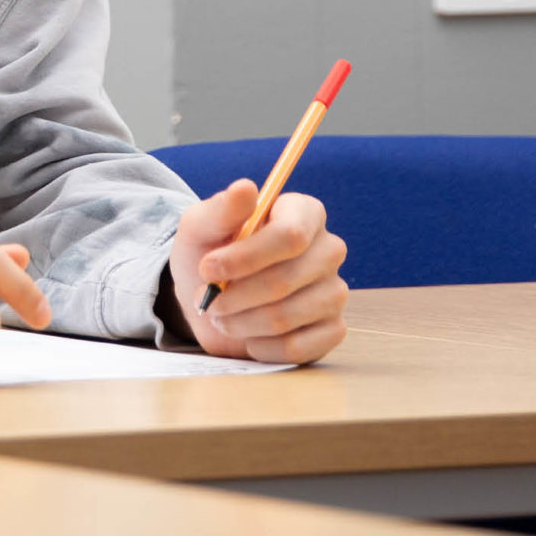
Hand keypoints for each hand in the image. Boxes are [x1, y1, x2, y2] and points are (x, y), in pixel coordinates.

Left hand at [170, 182, 347, 363]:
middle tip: (208, 300)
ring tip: (221, 315)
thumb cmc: (208, 254)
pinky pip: (299, 347)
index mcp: (303, 213)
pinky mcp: (332, 329)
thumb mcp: (200, 227)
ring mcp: (335, 291)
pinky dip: (262, 346)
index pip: (291, 235)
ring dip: (242, 322)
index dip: (246, 256)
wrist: (210, 299)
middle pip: (286, 279)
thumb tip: (246, 188)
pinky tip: (247, 336)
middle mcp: (328, 249)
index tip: (208, 268)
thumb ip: (221, 209)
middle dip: (235, 295)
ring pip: (288, 315)